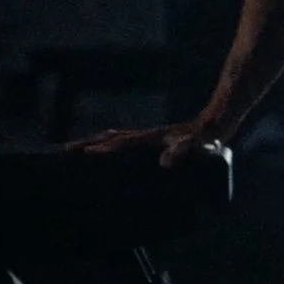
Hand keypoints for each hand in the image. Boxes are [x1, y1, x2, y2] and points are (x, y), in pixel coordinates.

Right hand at [63, 120, 223, 168]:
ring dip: (96, 142)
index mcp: (151, 138)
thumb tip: (164, 162)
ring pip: (115, 138)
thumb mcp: (196, 145)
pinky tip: (111, 152)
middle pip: (110, 137)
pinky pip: (126, 143)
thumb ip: (181, 151)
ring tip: (80, 148)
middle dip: (88, 142)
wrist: (216, 121)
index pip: (120, 144)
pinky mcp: (155, 141)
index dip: (102, 149)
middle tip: (67, 149)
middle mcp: (146, 136)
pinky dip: (112, 145)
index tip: (84, 154)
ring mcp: (149, 137)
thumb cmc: (207, 136)